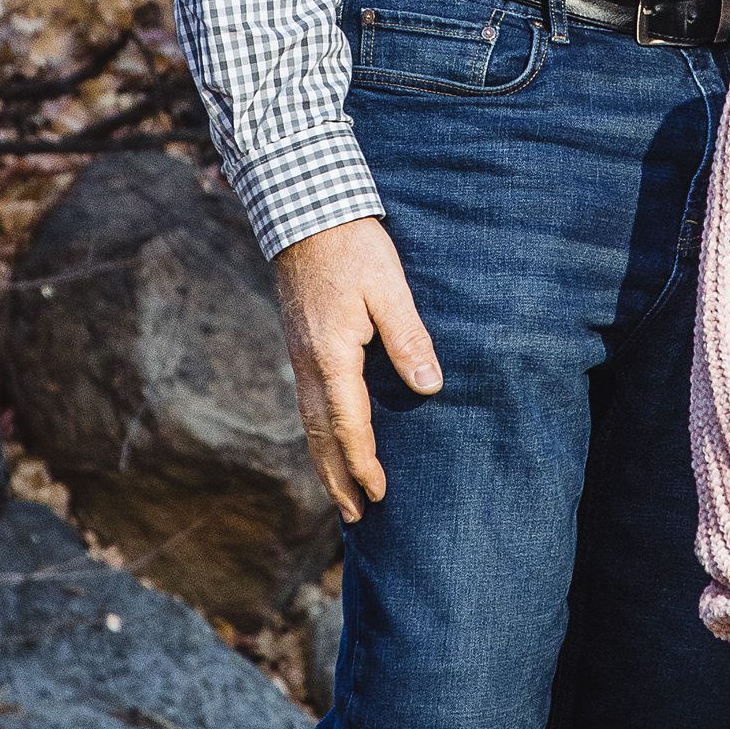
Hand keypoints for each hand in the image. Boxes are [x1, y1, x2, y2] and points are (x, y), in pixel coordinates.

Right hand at [271, 216, 441, 521]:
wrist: (303, 211)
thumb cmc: (352, 247)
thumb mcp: (389, 288)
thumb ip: (409, 339)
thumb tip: (429, 388)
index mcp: (332, 357)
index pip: (348, 426)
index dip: (364, 464)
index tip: (379, 496)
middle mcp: (309, 365)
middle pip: (321, 436)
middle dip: (338, 478)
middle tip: (355, 516)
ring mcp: (300, 356)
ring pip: (310, 423)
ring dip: (325, 462)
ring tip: (340, 493)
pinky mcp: (301, 346)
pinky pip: (308, 404)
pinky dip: (319, 434)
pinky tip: (330, 440)